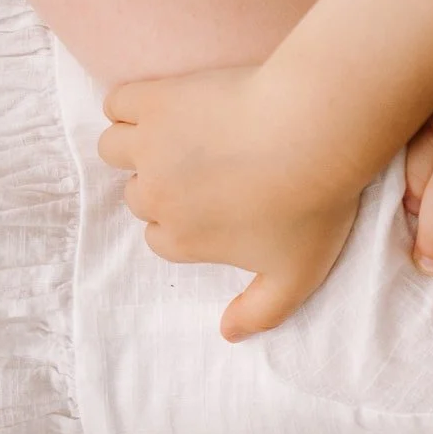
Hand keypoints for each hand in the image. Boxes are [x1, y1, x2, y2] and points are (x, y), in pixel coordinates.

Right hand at [100, 67, 368, 340]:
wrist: (317, 131)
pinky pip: (117, 102)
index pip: (161, 237)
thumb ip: (260, 312)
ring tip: (177, 138)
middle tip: (209, 168)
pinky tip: (161, 105)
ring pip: (115, 148)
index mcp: (181, 239)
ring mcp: (150, 145)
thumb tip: (228, 335)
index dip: (187, 221)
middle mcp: (154, 195)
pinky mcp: (156, 98)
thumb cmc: (313, 206)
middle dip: (165, 184)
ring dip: (137, 145)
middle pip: (138, 193)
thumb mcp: (297, 276)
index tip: (219, 204)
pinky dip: (130, 105)